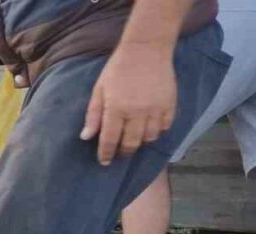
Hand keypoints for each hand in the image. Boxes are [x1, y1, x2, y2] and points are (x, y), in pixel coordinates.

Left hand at [81, 42, 176, 165]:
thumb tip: (86, 137)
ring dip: (140, 142)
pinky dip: (157, 131)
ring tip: (133, 140)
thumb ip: (93, 114)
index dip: (106, 154)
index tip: (104, 161)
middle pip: (131, 143)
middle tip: (119, 154)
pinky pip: (164, 127)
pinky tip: (149, 128)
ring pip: (149, 138)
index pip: (110, 140)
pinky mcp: (170, 104)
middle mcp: (137, 112)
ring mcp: (155, 109)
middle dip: (123, 152)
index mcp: (116, 108)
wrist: (146, 49)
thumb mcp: (99, 89)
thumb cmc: (118, 69)